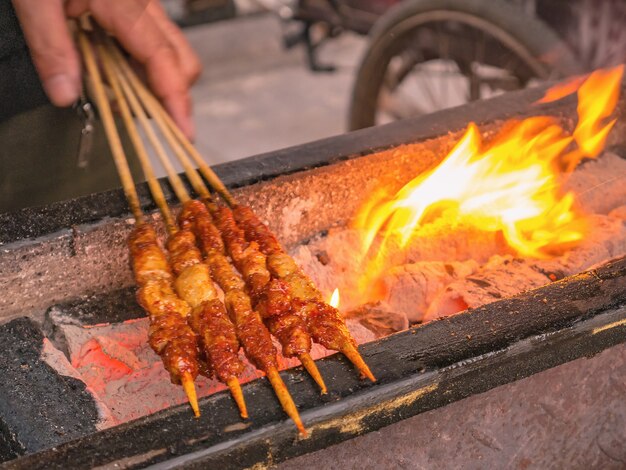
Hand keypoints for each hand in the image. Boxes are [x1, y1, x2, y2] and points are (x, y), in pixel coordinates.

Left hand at [12, 0, 200, 138]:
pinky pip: (152, 45)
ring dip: (152, 84)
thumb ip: (51, 47)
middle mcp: (145, 6)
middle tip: (137, 116)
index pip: (165, 62)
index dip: (177, 101)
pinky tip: (110, 68)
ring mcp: (144, 7)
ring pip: (172, 55)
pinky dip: (139, 68)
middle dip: (170, 96)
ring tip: (114, 93)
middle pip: (183, 62)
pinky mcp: (135, 8)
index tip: (184, 133)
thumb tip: (66, 95)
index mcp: (127, 5)